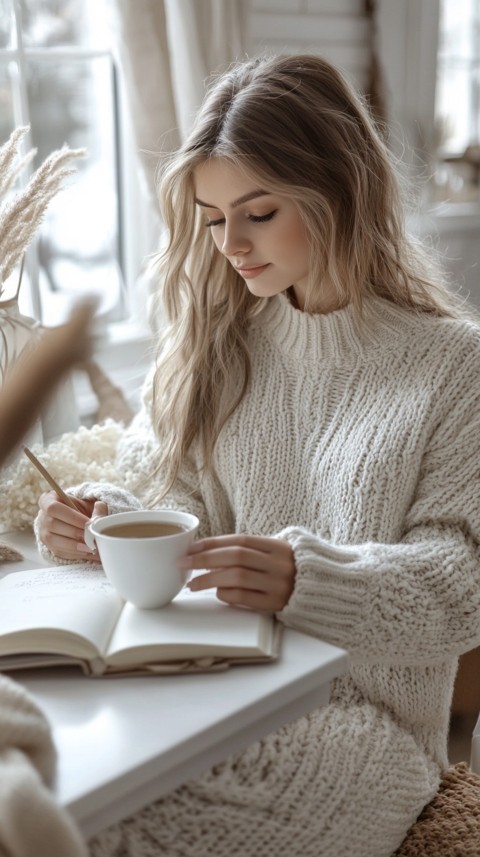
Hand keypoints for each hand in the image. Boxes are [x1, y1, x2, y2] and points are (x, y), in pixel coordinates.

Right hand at [37, 490, 107, 560]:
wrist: (76, 522)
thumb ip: (96, 507)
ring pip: (53, 540)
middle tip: (90, 536)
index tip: (88, 522)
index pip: (54, 508)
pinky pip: (58, 551)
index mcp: (48, 500)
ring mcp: (43, 532)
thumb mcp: (89, 505)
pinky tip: (86, 552)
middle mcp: (42, 516)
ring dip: (73, 545)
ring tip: (90, 547)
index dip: (72, 516)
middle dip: (74, 532)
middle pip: (53, 525)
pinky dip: (74, 553)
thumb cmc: (81, 512)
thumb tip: (100, 507)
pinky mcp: (48, 546)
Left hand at [180, 534, 295, 611]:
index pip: (239, 540)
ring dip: (210, 578)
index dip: (213, 543)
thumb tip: (206, 552)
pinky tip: (217, 593)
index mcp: (278, 546)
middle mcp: (279, 563)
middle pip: (236, 557)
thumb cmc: (287, 569)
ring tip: (193, 584)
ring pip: (237, 577)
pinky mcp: (274, 604)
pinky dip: (226, 594)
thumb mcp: (274, 552)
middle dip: (205, 559)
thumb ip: (247, 550)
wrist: (319, 590)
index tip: (191, 548)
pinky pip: (243, 597)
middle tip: (184, 563)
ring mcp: (278, 584)